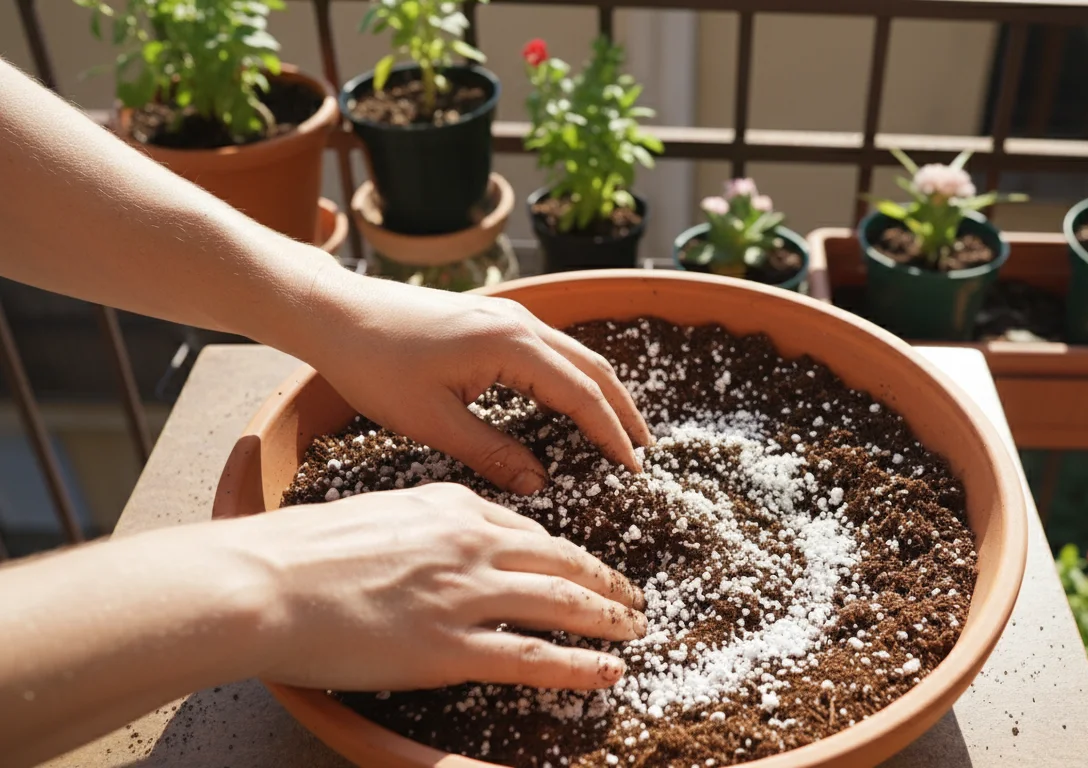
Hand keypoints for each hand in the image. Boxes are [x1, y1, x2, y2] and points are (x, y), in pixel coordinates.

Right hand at [241, 483, 646, 691]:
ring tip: (633, 633)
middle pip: (563, 563)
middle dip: (606, 583)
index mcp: (453, 508)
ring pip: (562, 605)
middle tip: (634, 600)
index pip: (532, 532)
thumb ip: (430, 526)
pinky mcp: (451, 648)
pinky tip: (607, 673)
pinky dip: (579, 666)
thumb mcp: (381, 513)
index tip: (590, 569)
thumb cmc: (305, 550)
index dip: (570, 556)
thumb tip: (456, 543)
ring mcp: (466, 596)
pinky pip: (534, 658)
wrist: (265, 581)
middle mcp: (472, 545)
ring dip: (607, 620)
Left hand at [302, 272, 651, 495]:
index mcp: (511, 346)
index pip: (582, 394)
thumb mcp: (432, 422)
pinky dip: (575, 378)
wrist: (337, 312)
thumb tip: (540, 482)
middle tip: (645, 452)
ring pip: (576, 355)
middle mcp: (521, 324)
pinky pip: (553, 349)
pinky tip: (572, 404)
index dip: (611, 434)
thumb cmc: (376, 366)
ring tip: (621, 430)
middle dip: (623, 411)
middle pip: (594, 368)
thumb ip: (491, 453)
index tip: (633, 468)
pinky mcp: (495, 319)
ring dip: (603, 391)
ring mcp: (510, 316)